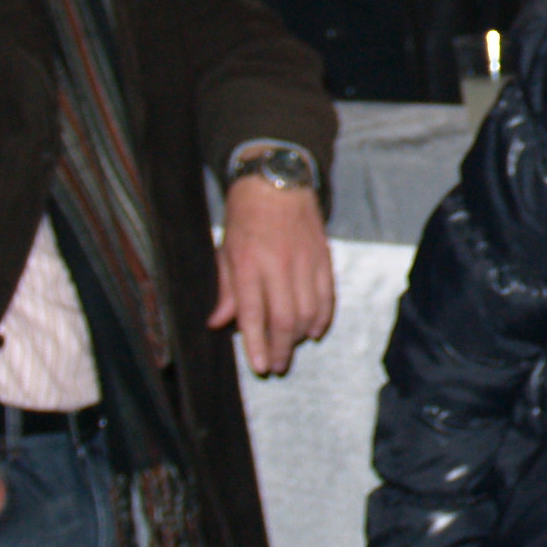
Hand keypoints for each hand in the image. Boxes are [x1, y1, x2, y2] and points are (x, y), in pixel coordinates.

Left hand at [213, 177, 333, 375]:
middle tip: (276, 366)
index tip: (259, 366)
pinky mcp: (324, 257)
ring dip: (301, 337)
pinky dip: (322, 318)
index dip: (257, 344)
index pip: (253, 313)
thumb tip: (219, 323)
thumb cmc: (245, 215)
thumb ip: (225, 289)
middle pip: (286, 320)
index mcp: (249, 263)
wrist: (277, 180)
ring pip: (309, 312)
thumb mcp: (224, 249)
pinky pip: (327, 296)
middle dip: (282, 349)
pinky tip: (314, 330)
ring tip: (290, 347)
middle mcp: (279, 265)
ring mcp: (305, 261)